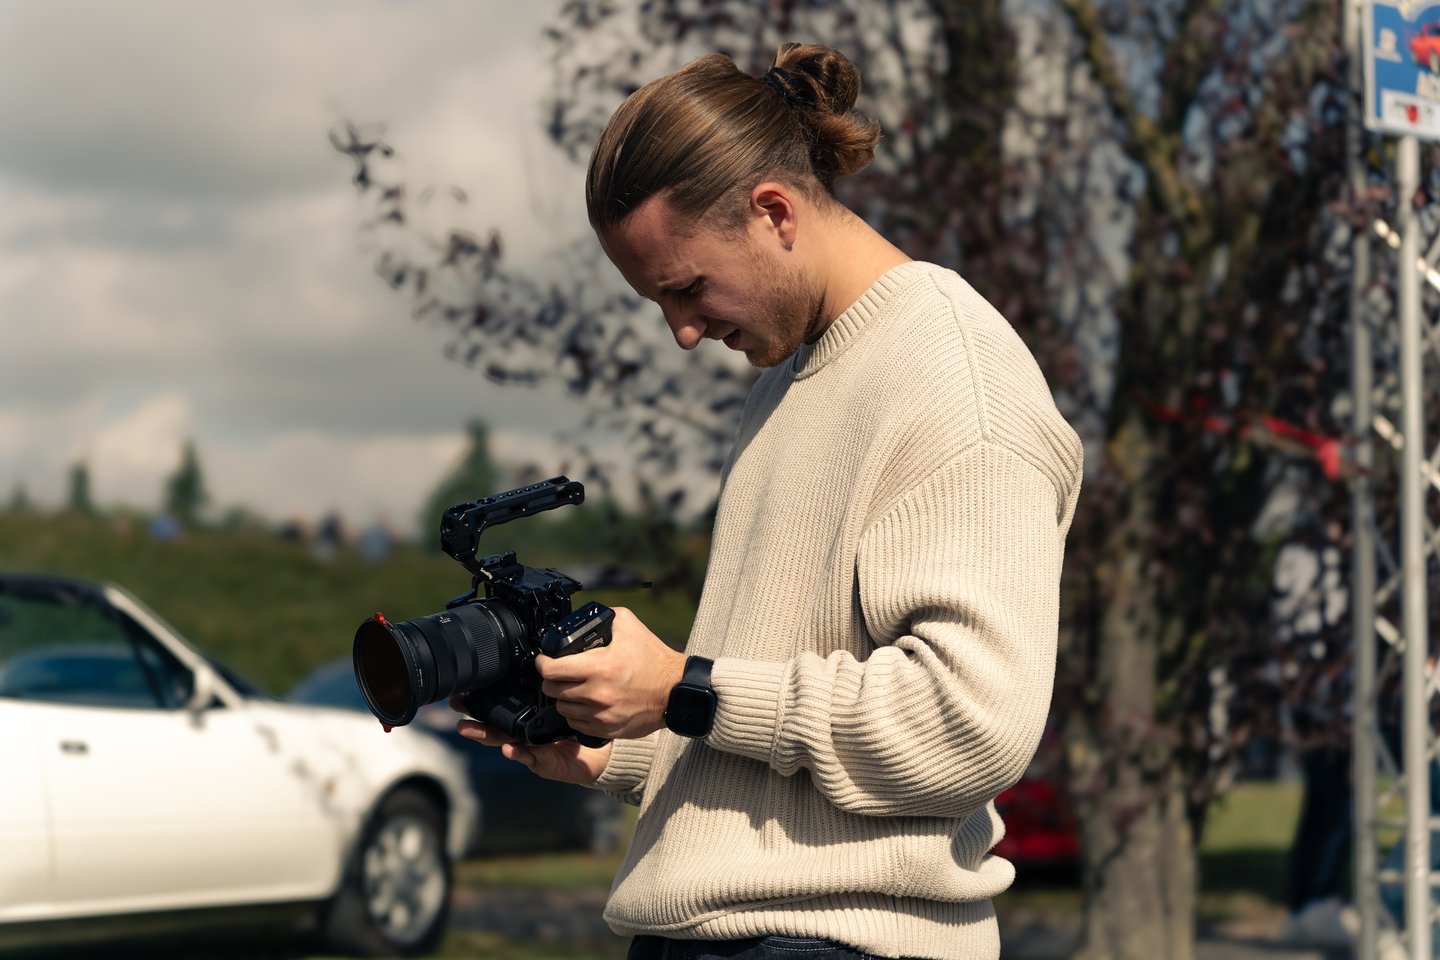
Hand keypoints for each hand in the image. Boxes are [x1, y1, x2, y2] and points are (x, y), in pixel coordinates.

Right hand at [449, 695, 611, 784]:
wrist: (595, 755)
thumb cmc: (577, 728)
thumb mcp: (564, 706)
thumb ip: (554, 690)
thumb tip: (546, 660)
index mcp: (526, 717)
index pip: (500, 706)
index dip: (480, 699)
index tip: (462, 688)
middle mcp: (522, 733)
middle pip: (491, 723)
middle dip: (471, 713)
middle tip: (455, 704)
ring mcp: (528, 748)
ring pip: (501, 740)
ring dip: (484, 734)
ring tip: (467, 728)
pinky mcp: (540, 761)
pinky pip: (527, 756)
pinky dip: (517, 753)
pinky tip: (508, 748)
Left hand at [536, 605, 685, 739]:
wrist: (676, 692)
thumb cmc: (654, 660)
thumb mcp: (629, 625)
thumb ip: (604, 616)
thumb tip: (583, 620)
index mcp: (599, 667)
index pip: (552, 670)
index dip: (543, 662)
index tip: (545, 659)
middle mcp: (597, 694)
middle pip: (552, 690)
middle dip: (552, 679)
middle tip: (560, 672)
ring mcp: (601, 715)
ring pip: (562, 708)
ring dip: (563, 697)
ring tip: (574, 687)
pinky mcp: (606, 730)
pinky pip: (576, 724)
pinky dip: (576, 714)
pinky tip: (585, 703)